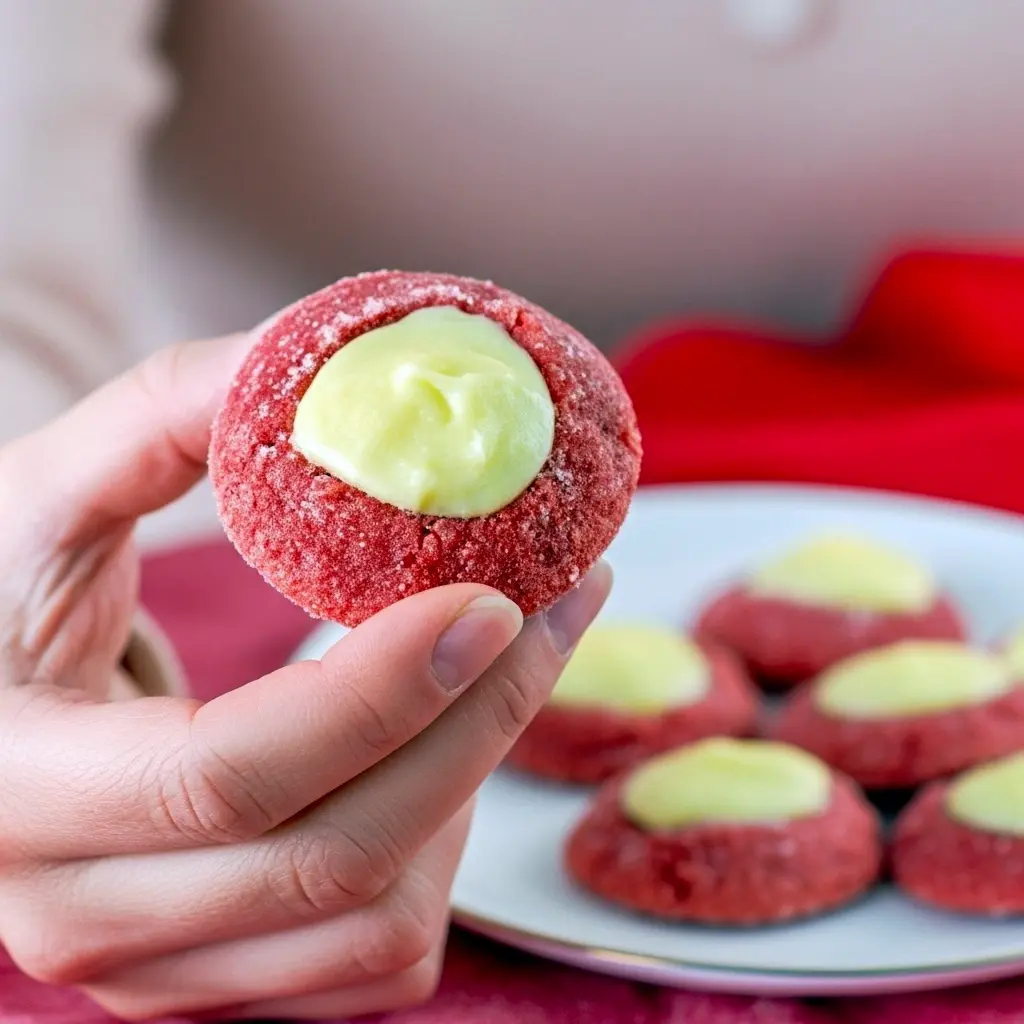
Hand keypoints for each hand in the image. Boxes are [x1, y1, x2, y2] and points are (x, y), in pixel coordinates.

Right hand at [0, 335, 610, 1019]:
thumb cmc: (4, 584)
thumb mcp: (51, 491)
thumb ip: (170, 413)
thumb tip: (328, 358)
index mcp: (17, 784)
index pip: (227, 774)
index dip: (383, 691)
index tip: (496, 598)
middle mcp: (76, 912)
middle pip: (336, 855)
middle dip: (480, 725)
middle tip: (556, 606)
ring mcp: (150, 971)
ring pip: (376, 920)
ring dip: (472, 786)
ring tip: (499, 668)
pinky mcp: (213, 983)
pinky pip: (379, 956)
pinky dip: (442, 856)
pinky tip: (438, 754)